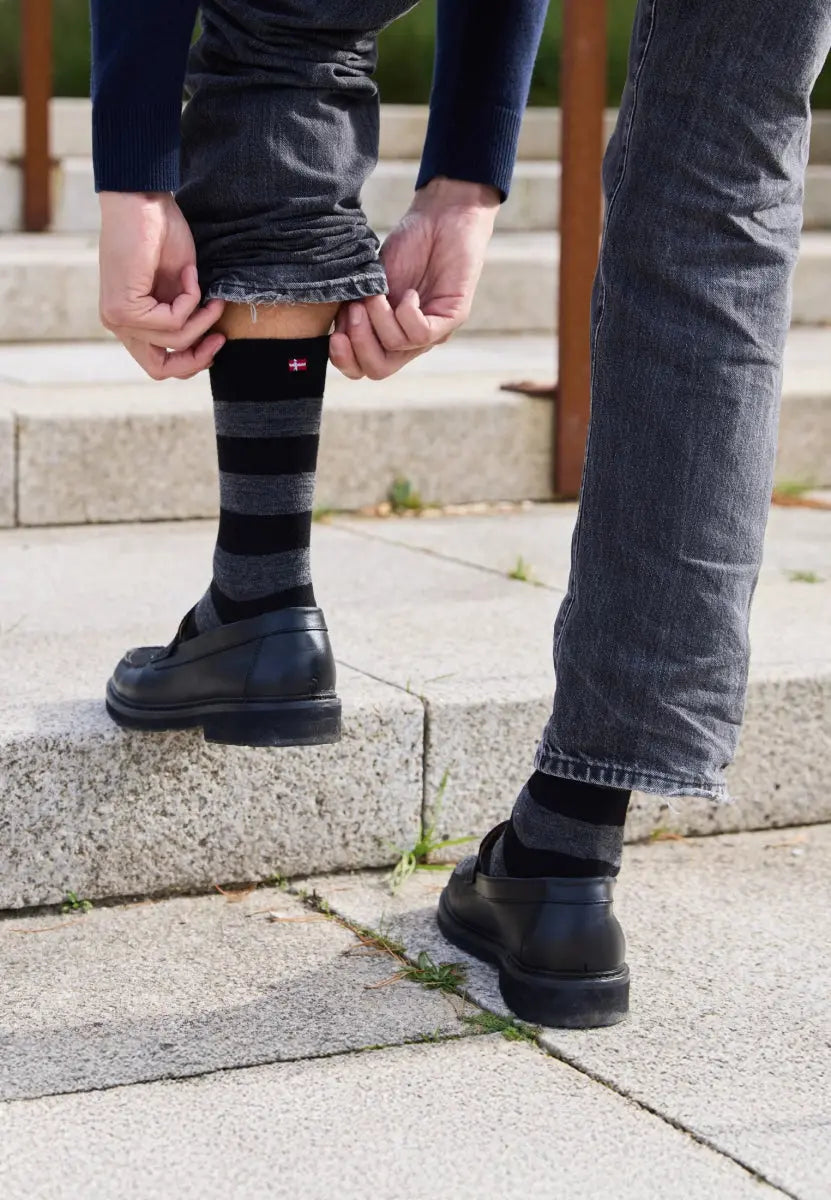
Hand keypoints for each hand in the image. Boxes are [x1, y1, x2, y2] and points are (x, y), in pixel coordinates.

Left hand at [98, 192, 225, 379]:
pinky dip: (190, 298)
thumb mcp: (179, 287)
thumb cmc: (160, 234)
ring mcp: (117, 319)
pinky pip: (172, 321)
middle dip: (197, 357)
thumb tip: (206, 343)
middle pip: (160, 369)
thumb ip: (183, 317)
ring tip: (205, 287)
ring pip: (174, 340)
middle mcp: (118, 325)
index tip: (217, 339)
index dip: (192, 361)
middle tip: (220, 336)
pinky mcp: (123, 309)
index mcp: (130, 322)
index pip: (159, 364)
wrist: (141, 200)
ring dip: (200, 315)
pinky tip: (189, 273)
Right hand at [329, 177, 498, 379]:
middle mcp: (409, 340)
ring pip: (396, 348)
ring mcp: (432, 332)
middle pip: (378, 370)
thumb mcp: (371, 281)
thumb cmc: (408, 247)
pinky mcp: (452, 317)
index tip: (334, 336)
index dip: (345, 360)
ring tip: (378, 292)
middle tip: (357, 310)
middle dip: (360, 343)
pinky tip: (408, 292)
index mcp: (387, 334)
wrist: (442, 217)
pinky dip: (407, 312)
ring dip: (380, 318)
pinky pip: (421, 333)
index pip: (363, 368)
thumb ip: (353, 307)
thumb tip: (336, 331)